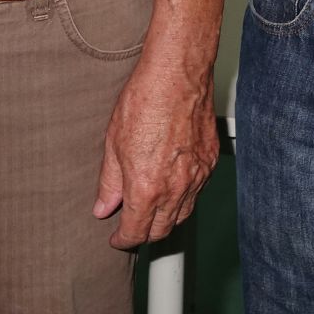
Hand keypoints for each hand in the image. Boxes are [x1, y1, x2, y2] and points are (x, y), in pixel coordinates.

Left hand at [92, 51, 218, 248]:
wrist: (177, 72)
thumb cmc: (145, 99)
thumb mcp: (114, 142)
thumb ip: (109, 182)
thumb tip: (103, 206)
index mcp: (147, 187)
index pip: (136, 232)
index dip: (123, 240)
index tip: (117, 238)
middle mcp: (176, 188)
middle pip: (162, 230)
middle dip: (145, 232)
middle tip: (132, 224)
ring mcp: (198, 175)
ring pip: (183, 213)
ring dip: (166, 217)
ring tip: (151, 207)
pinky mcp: (210, 160)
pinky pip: (198, 190)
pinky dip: (184, 195)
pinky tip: (172, 183)